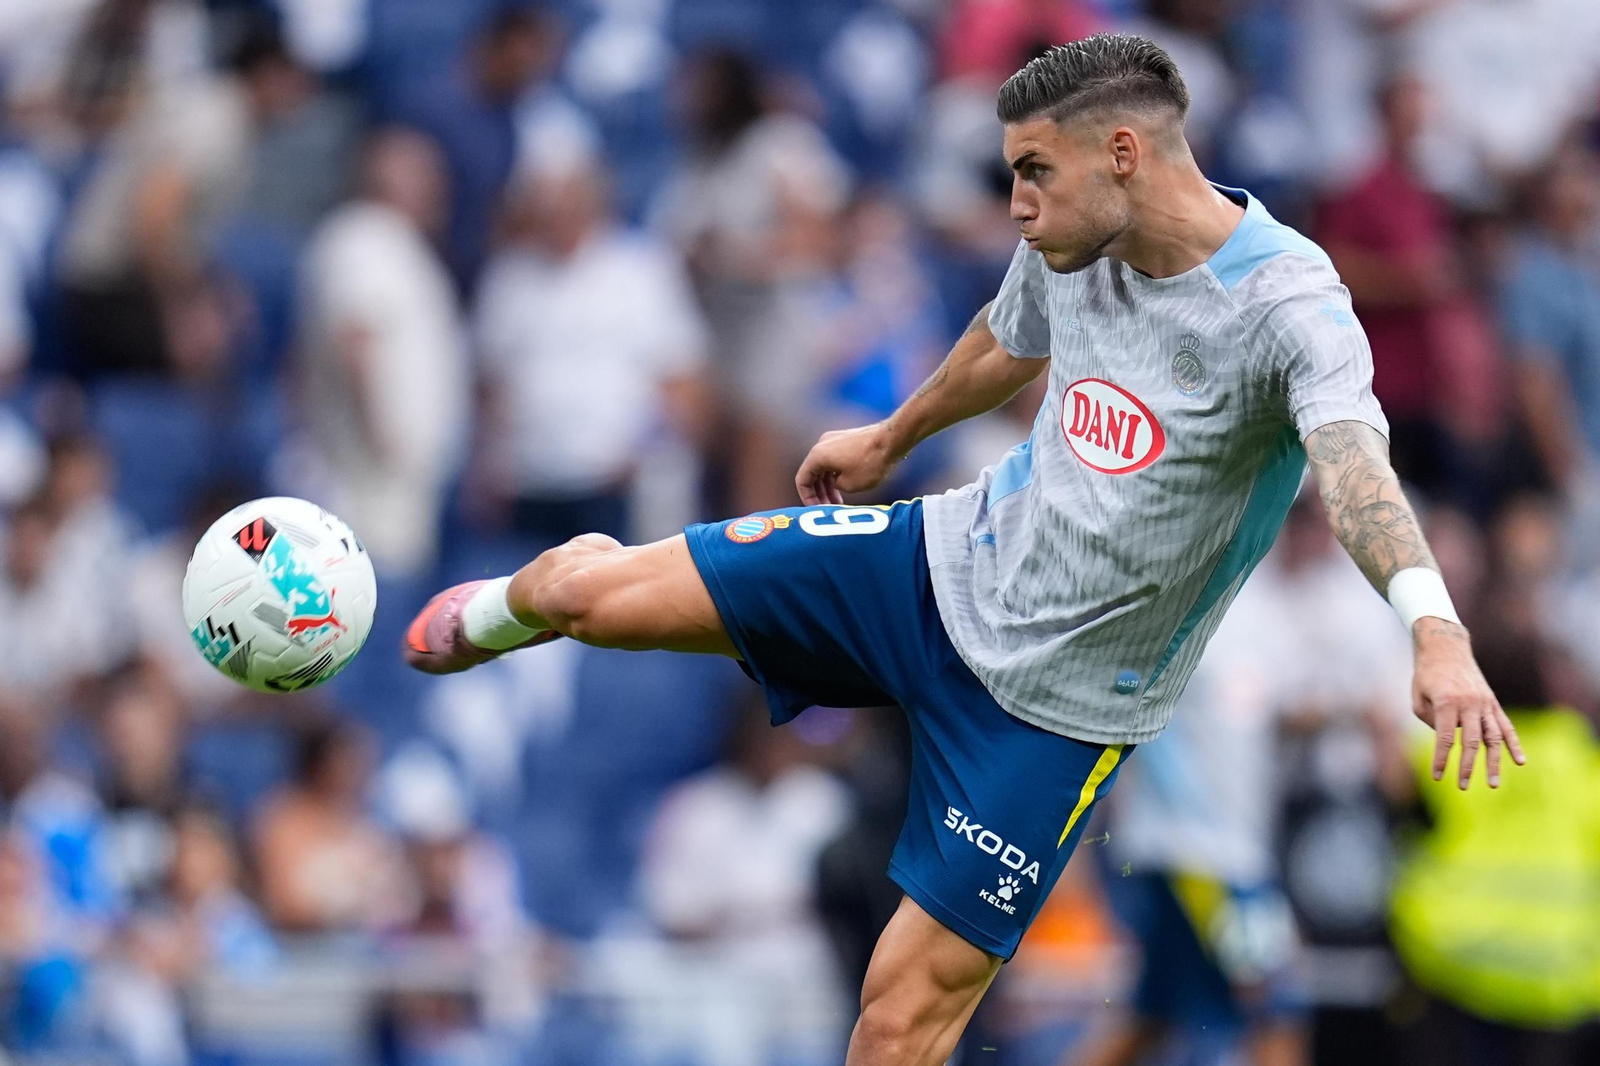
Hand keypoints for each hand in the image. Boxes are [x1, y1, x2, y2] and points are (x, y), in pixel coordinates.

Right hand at [795, 422, 901, 504]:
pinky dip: (837, 474)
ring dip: (829, 485)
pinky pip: (835, 460)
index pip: (802, 480)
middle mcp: (822, 444)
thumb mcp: (849, 485)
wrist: (892, 440)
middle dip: (819, 493)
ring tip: (839, 503)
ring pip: (825, 467)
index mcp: (817, 455)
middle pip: (813, 473)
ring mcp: (834, 440)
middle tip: (828, 510)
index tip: (817, 510)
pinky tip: (847, 487)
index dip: (807, 498)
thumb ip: (835, 487)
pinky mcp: (847, 439)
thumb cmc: (870, 463)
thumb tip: (837, 484)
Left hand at [1411, 618, 1525, 788]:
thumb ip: (1431, 721)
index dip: (1442, 759)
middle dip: (1466, 766)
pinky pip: (1505, 726)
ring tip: (1493, 784)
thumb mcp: (1418, 697)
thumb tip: (1447, 740)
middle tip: (1462, 786)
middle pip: (1471, 741)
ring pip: (1492, 737)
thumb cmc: (1426, 675)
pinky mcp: (1492, 702)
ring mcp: (1484, 703)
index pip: (1446, 738)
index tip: (1438, 776)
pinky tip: (1520, 761)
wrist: (1446, 648)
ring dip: (1493, 762)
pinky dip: (1513, 744)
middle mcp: (1469, 704)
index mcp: (1447, 703)